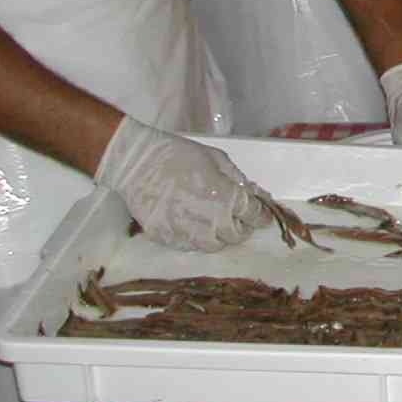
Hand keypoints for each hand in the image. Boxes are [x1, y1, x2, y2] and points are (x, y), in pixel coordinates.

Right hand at [94, 117, 272, 251]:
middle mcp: (210, 220)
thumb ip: (238, 180)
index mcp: (226, 198)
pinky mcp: (167, 239)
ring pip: (214, 245)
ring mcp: (187, 232)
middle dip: (242, 226)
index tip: (263, 216)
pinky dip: (197, 239)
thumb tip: (256, 194)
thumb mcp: (217, 159)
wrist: (137, 163)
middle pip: (237, 235)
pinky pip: (190, 246)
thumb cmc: (179, 155)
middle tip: (239, 218)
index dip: (261, 216)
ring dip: (221, 236)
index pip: (253, 215)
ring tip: (217, 224)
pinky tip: (196, 226)